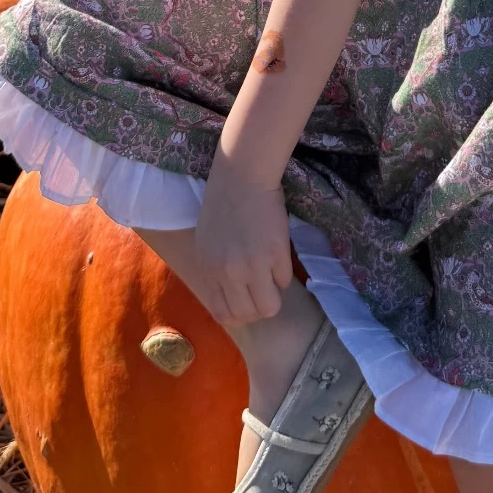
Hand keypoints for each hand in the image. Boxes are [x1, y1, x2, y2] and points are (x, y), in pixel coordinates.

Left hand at [196, 156, 292, 326]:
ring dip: (273, 295)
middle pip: (248, 315)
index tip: (247, 302)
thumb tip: (233, 296)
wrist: (241, 176)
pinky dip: (283, 272)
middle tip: (262, 290)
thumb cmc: (222, 204)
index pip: (224, 314)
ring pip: (270, 307)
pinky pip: (284, 280)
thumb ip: (216, 271)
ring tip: (272, 276)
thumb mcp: (207, 243)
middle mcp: (227, 273)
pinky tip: (277, 252)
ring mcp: (252, 266)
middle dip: (258, 307)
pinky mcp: (275, 255)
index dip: (239, 314)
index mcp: (208, 270)